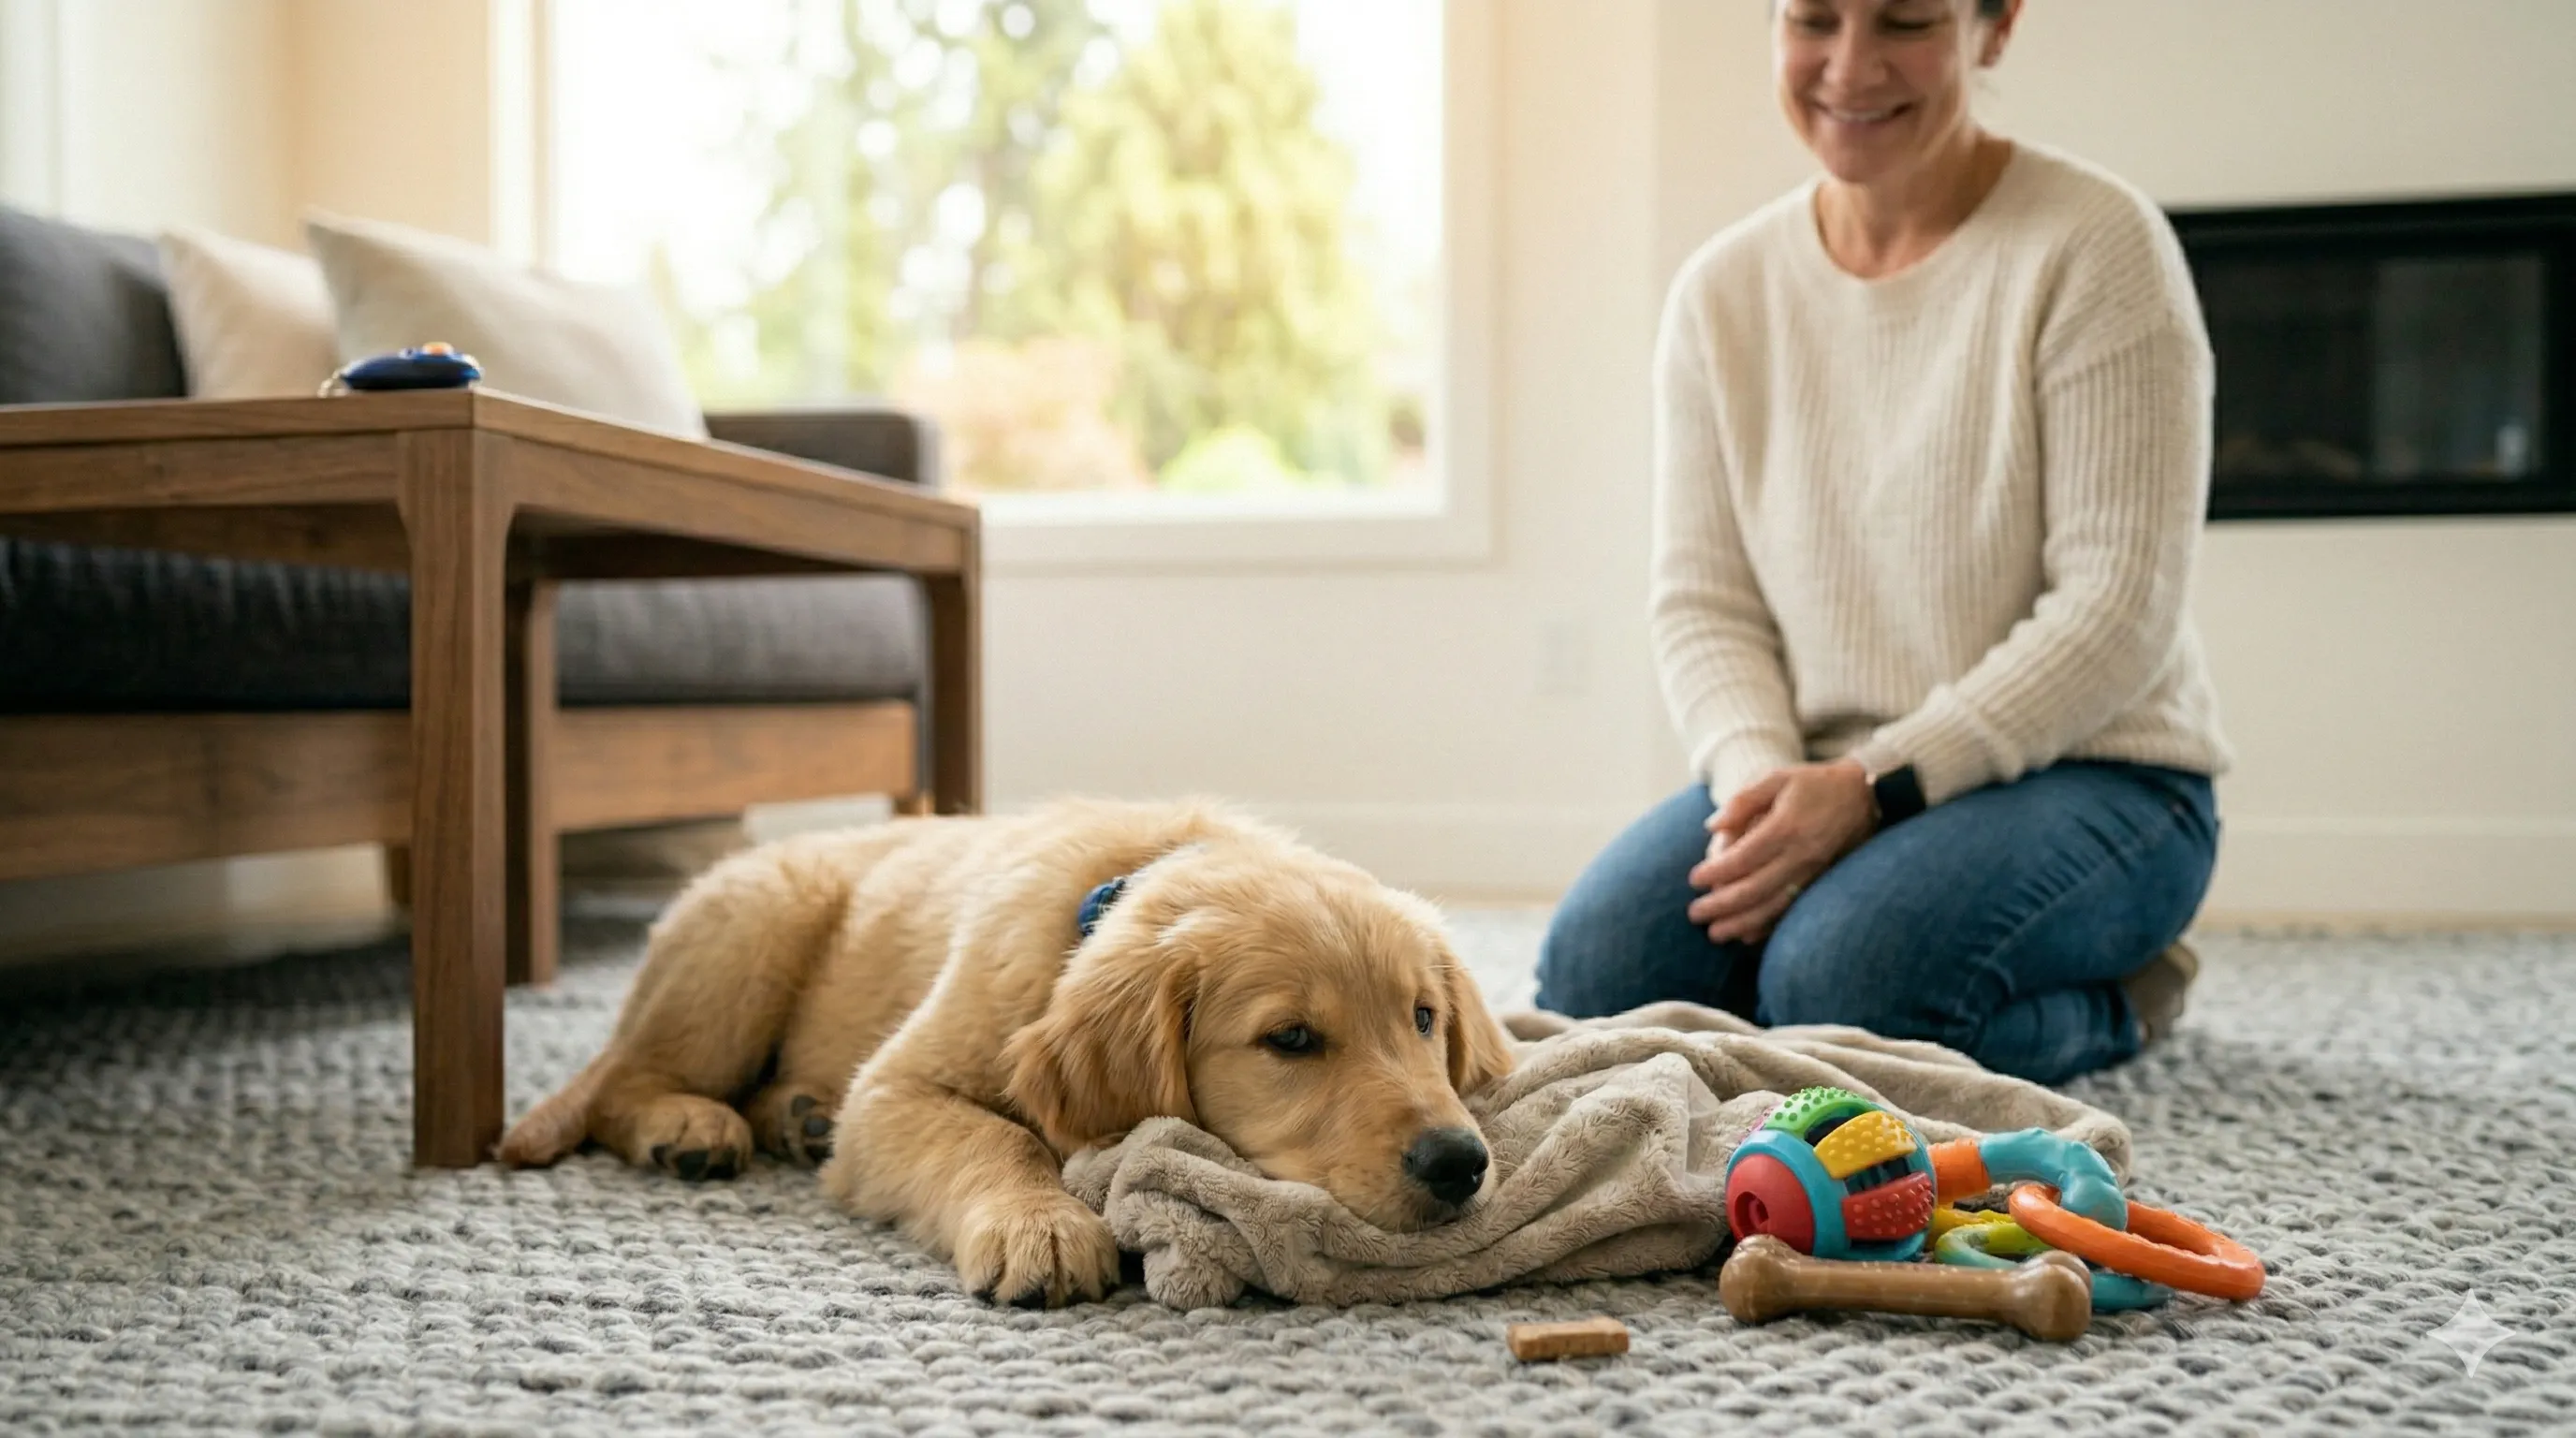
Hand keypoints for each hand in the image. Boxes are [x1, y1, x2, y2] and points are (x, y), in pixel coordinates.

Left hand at [1687, 760, 1877, 943]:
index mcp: (1787, 827)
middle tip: (1694, 914)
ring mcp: (1816, 872)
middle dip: (1722, 905)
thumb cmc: (1814, 784)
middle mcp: (1802, 854)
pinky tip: (1748, 936)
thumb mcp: (1777, 779)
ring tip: (1715, 935)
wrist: (1865, 795)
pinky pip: (1794, 910)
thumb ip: (1743, 800)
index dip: (1716, 871)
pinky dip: (1770, 926)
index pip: (1744, 857)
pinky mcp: (1824, 883)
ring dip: (1742, 923)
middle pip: (1756, 888)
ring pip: (1774, 905)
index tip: (1693, 880)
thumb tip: (1712, 826)